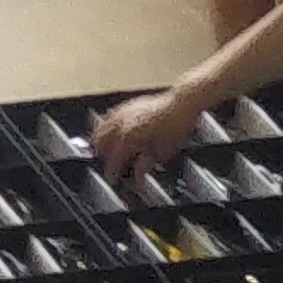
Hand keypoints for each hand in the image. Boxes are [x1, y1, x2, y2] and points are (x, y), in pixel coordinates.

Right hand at [93, 83, 212, 180]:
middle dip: (102, 156)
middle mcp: (121, 125)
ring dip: (100, 141)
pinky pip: (108, 117)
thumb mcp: (161, 153)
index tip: (113, 178)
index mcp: (128, 139)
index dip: (112, 172)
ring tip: (103, 150)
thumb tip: (137, 174)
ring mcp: (122, 113)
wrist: (181, 104)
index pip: (113, 160)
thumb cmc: (175, 126)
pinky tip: (109, 130)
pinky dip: (105, 126)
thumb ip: (145, 165)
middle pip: (100, 143)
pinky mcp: (127, 105)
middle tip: (108, 166)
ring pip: (101, 128)